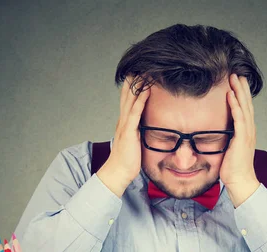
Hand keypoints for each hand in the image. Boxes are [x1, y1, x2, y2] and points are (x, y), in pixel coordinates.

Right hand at [97, 77, 149, 196]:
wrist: (119, 172)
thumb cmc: (128, 160)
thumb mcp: (134, 141)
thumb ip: (138, 132)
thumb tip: (146, 127)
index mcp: (124, 122)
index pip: (128, 99)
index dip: (132, 85)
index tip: (139, 72)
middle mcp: (123, 120)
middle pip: (127, 95)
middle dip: (133, 80)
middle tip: (140, 64)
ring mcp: (125, 125)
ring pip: (130, 100)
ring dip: (137, 85)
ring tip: (143, 71)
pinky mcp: (129, 131)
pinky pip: (135, 113)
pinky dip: (140, 100)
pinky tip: (146, 90)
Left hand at [221, 73, 260, 206]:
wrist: (240, 181)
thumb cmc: (232, 167)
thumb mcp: (229, 148)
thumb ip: (226, 137)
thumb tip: (216, 131)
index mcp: (246, 131)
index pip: (245, 108)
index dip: (241, 93)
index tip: (236, 81)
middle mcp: (249, 129)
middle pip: (246, 103)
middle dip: (242, 87)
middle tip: (236, 72)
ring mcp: (247, 133)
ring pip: (244, 107)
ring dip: (239, 91)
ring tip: (234, 78)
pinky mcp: (242, 139)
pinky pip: (239, 118)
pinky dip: (235, 106)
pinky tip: (230, 95)